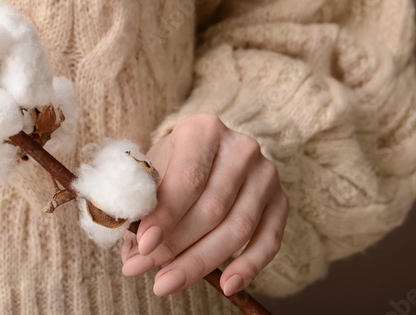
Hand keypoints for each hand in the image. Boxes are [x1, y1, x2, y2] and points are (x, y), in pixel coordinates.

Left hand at [121, 114, 288, 297]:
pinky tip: (226, 285)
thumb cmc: (174, 162)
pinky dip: (249, 267)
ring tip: (169, 282)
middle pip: (212, 208)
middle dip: (177, 246)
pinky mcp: (281, 201)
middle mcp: (241, 149)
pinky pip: (269, 241)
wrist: (210, 150)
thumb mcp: (154, 169)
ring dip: (201, 262)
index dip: (166, 215)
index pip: (188, 178)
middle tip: (147, 270)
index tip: (144, 244)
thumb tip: (134, 253)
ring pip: (238, 229)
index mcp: (204, 130)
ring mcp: (266, 175)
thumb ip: (143, 204)